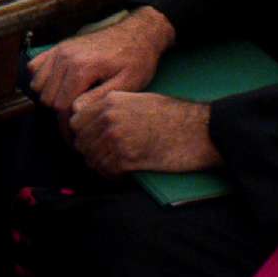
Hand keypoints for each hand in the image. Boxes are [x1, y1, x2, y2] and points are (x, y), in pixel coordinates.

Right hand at [29, 6, 173, 115]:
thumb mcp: (127, 84)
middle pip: (47, 97)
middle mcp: (65, 57)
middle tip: (77, 121)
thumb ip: (99, 98)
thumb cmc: (136, 60)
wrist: (137, 33)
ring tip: (69, 104)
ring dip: (50, 97)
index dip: (67, 125)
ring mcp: (59, 50)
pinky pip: (34, 67)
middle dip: (59, 113)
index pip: (61, 106)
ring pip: (38, 85)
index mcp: (82, 68)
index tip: (76, 137)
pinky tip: (59, 86)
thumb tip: (76, 111)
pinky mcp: (58, 46)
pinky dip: (42, 80)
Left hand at [68, 89, 219, 175]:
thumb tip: (93, 123)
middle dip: (90, 151)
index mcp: (111, 100)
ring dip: (101, 165)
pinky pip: (106, 171)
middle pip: (81, 140)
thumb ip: (113, 108)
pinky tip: (124, 174)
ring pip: (91, 158)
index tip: (91, 140)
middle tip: (104, 158)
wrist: (201, 130)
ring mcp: (116, 137)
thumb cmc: (175, 116)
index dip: (82, 132)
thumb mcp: (139, 100)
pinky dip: (113, 176)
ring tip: (115, 167)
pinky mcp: (127, 158)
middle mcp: (109, 117)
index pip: (76, 119)